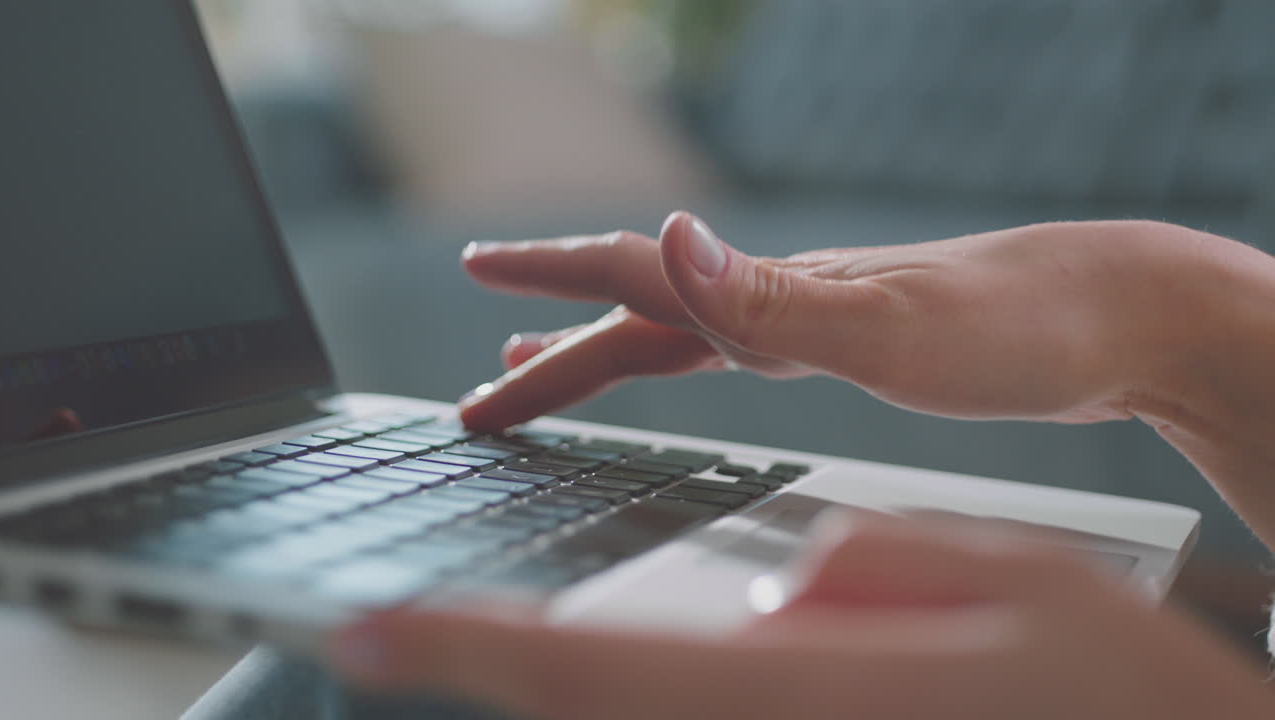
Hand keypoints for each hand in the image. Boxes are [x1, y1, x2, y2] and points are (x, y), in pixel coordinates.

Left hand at [327, 515, 1274, 718]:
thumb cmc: (1129, 697)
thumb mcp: (1027, 589)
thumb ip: (881, 568)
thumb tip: (782, 598)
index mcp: (810, 693)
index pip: (591, 673)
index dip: (460, 650)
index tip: (357, 629)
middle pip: (590, 719)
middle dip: (478, 677)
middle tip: (387, 641)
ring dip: (555, 694)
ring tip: (489, 648)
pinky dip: (633, 707)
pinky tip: (630, 682)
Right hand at [459, 214, 1206, 427]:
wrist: (1120, 319)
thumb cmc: (1021, 326)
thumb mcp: (888, 327)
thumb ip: (773, 298)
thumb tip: (670, 239)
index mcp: (772, 294)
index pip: (634, 277)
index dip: (548, 278)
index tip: (479, 270)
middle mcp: (778, 299)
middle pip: (636, 324)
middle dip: (550, 359)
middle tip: (479, 395)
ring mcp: (811, 319)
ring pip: (677, 337)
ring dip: (599, 354)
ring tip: (540, 364)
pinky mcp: (847, 344)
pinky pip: (734, 351)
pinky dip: (682, 358)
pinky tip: (699, 360)